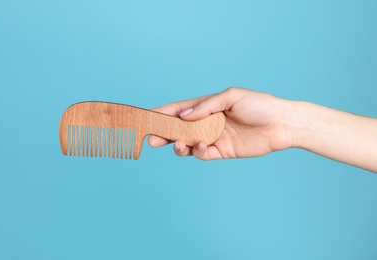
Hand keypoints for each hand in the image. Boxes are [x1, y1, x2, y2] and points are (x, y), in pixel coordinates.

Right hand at [147, 87, 293, 159]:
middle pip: (180, 128)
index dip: (163, 112)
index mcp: (208, 106)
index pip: (180, 109)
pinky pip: (203, 154)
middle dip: (164, 133)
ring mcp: (214, 137)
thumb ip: (207, 106)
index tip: (146, 117)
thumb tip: (184, 115)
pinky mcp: (222, 151)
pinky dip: (197, 152)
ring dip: (179, 145)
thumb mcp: (232, 97)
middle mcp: (208, 122)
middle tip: (152, 139)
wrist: (282, 124)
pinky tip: (200, 146)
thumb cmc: (259, 104)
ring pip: (188, 143)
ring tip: (178, 144)